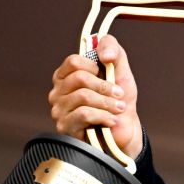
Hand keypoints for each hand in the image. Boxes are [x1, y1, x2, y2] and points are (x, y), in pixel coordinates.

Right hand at [49, 33, 143, 159]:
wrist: (125, 132)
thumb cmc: (119, 102)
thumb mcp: (122, 73)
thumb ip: (114, 52)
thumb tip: (105, 53)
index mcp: (67, 76)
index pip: (74, 61)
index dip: (97, 66)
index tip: (110, 76)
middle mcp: (58, 91)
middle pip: (79, 78)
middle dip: (106, 86)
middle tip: (119, 95)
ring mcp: (59, 109)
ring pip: (83, 96)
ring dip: (108, 103)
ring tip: (119, 109)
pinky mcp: (65, 127)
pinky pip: (84, 114)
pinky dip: (104, 116)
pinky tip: (112, 120)